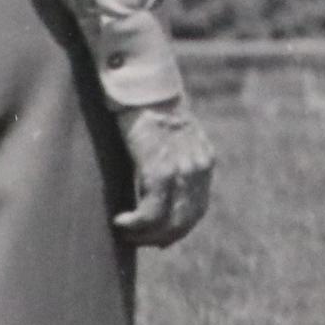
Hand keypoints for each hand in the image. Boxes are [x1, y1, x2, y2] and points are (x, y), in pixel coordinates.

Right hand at [113, 98, 216, 246]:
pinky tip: (121, 222)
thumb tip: (154, 182)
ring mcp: (182, 169)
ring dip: (146, 235)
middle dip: (161, 236)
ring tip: (126, 233)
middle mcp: (198, 167)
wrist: (143, 83)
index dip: (179, 228)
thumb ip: (169, 158)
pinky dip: (136, 224)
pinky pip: (152, 212)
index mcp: (203, 159)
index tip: (159, 239)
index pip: (197, 207)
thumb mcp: (168, 135)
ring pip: (170, 221)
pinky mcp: (160, 169)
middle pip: (187, 219)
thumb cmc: (147, 105)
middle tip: (137, 241)